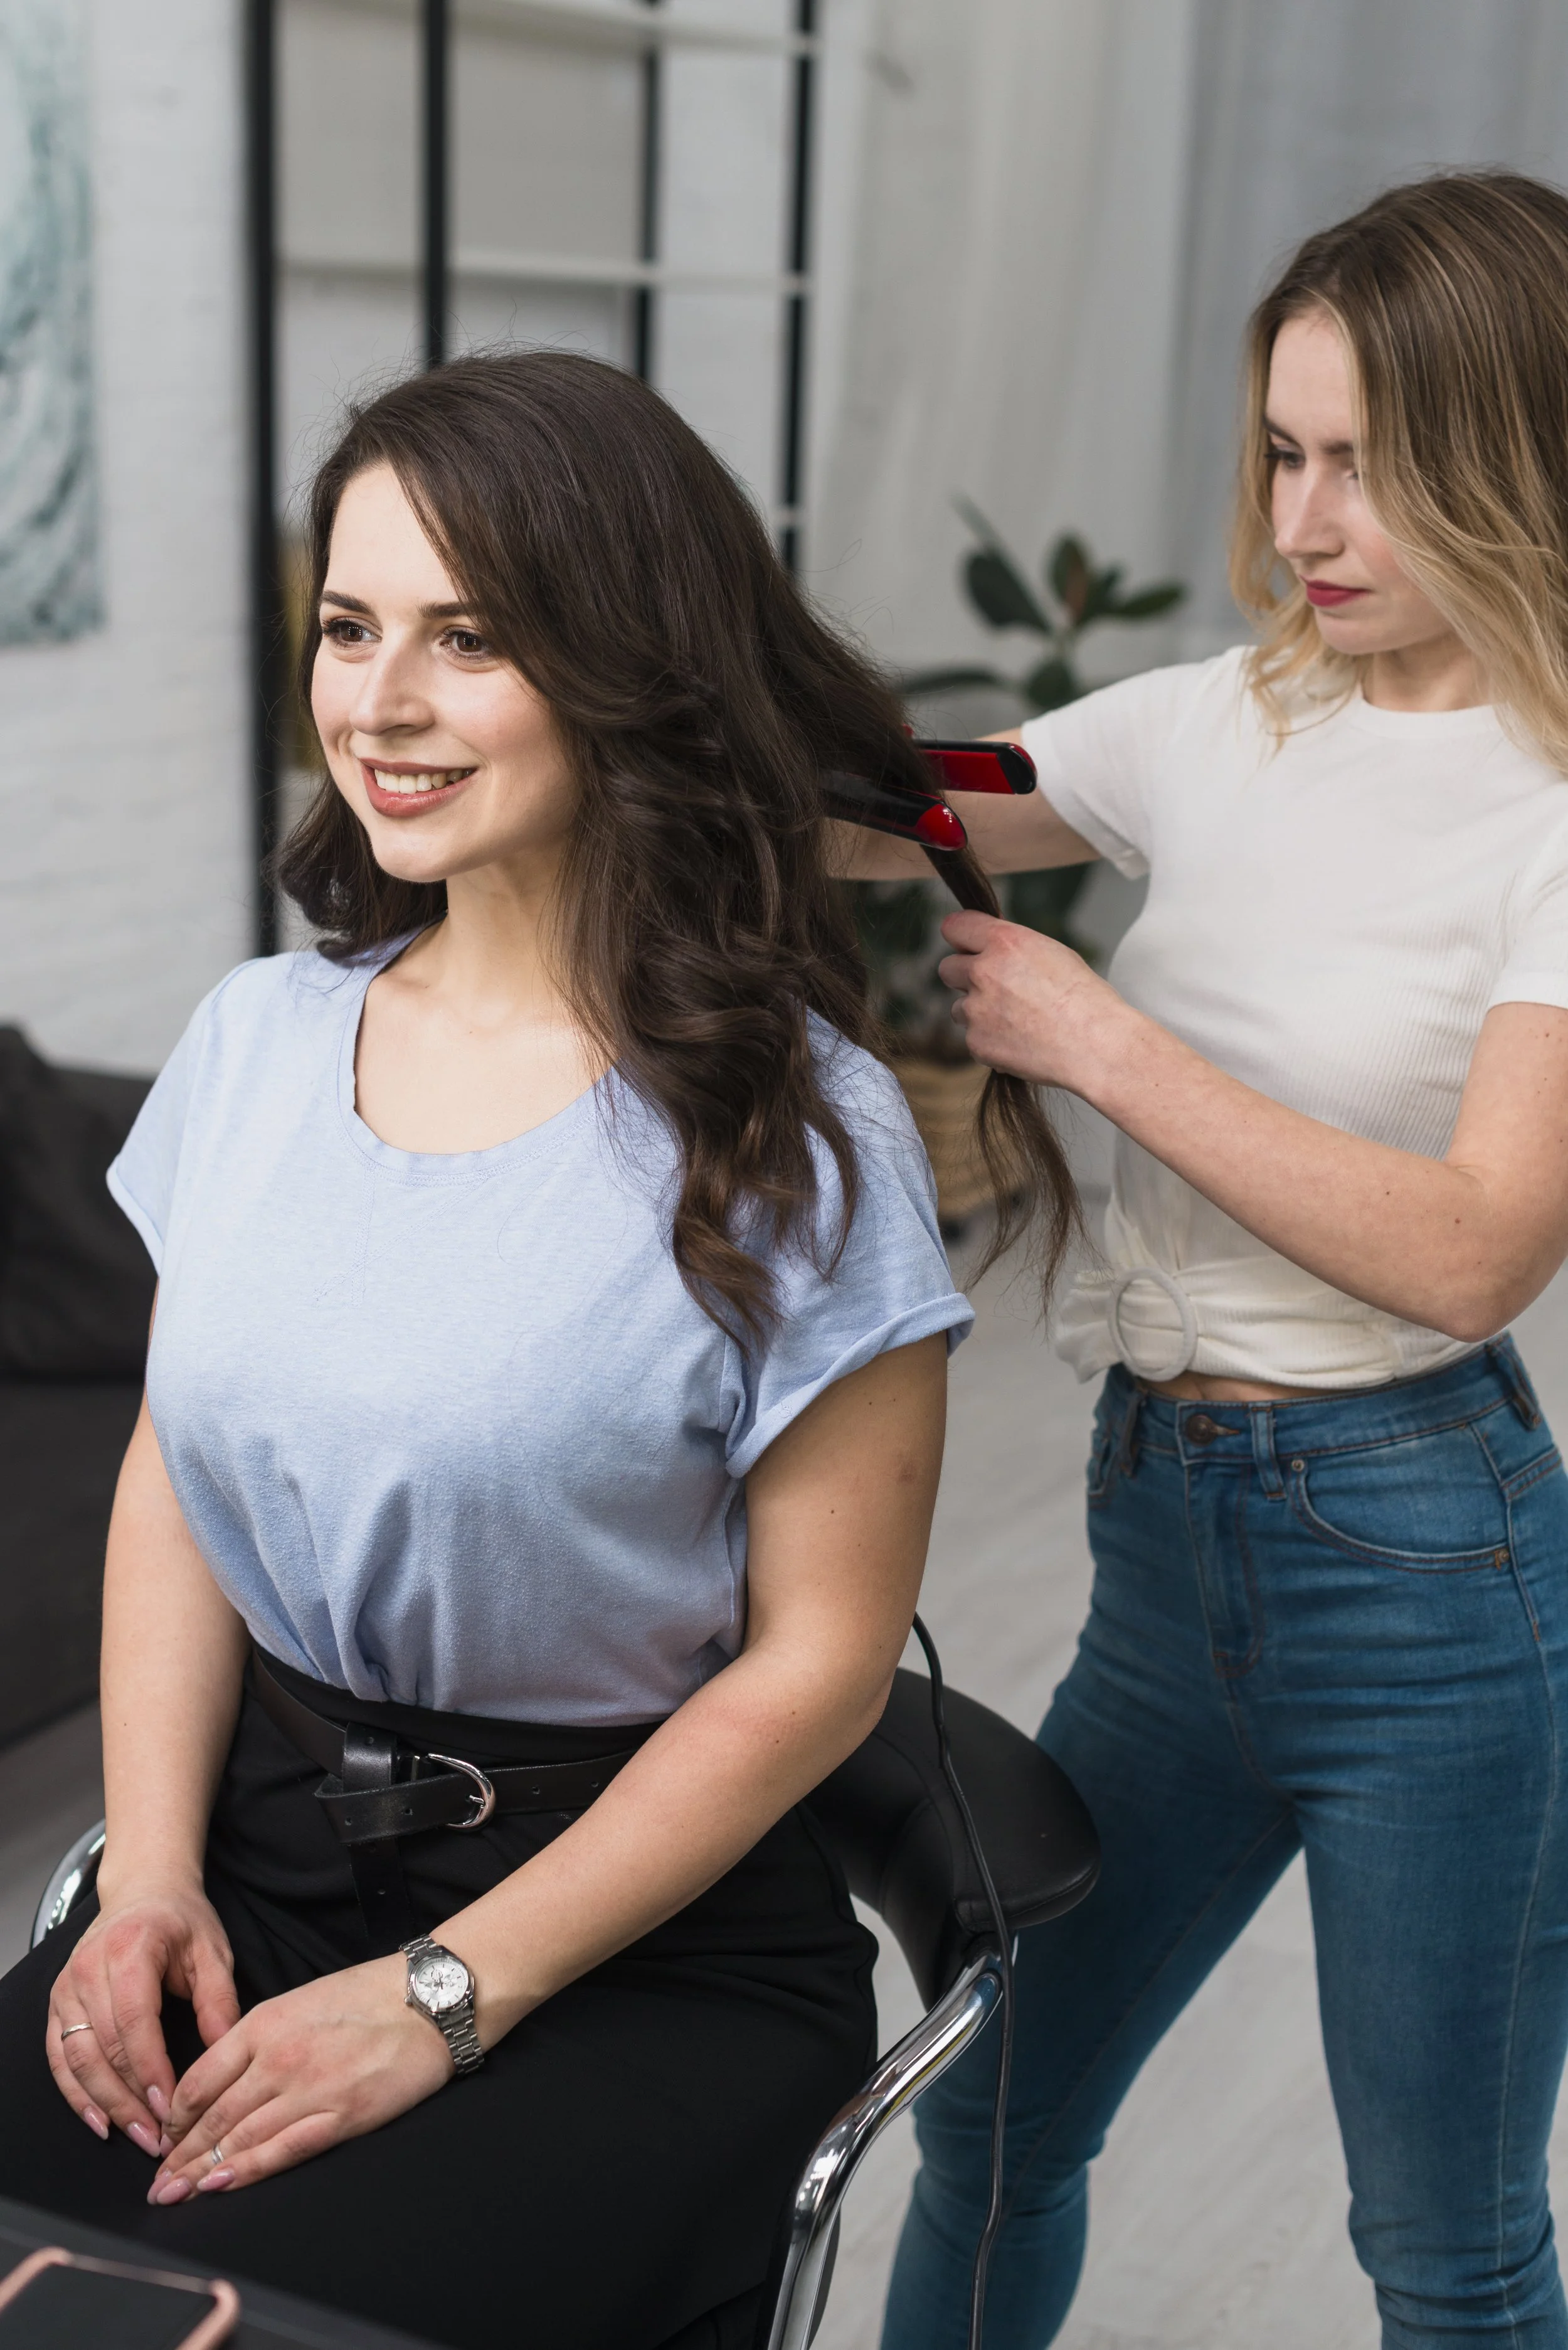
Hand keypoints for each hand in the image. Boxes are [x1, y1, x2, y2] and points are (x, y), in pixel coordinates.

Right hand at [48, 1880, 240, 2156]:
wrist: (144, 1889)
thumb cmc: (181, 1920)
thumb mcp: (213, 1951)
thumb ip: (219, 2000)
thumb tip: (225, 2052)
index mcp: (131, 1949)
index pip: (134, 2023)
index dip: (150, 2071)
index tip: (171, 2107)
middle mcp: (89, 1968)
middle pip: (104, 2048)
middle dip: (131, 2099)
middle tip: (158, 2137)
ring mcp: (67, 1986)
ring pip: (77, 2059)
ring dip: (105, 2104)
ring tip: (136, 2134)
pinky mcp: (57, 2003)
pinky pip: (59, 2057)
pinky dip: (76, 2093)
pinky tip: (99, 2120)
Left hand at [146, 1955, 453, 2203]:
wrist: (428, 1999)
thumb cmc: (368, 1995)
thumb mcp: (300, 2001)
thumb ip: (259, 2037)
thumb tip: (223, 2080)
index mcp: (265, 2023)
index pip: (201, 2079)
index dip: (176, 2116)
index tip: (163, 2139)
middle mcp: (278, 2057)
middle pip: (214, 2116)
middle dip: (179, 2156)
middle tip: (157, 2185)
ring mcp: (309, 2089)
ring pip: (240, 2138)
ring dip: (201, 2172)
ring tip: (176, 2195)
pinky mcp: (341, 2115)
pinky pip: (282, 2150)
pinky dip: (246, 2171)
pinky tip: (220, 2185)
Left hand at [937, 910, 1130, 1094]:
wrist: (1095, 1046)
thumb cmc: (1085, 1000)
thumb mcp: (1052, 953)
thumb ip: (1012, 949)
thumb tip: (992, 950)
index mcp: (1005, 942)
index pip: (954, 927)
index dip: (962, 937)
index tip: (968, 945)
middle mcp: (983, 972)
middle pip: (947, 968)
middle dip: (965, 976)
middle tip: (994, 988)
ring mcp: (976, 1010)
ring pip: (960, 1007)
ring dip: (979, 1012)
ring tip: (1018, 1020)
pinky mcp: (976, 1042)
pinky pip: (973, 1037)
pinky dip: (990, 1040)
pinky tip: (1021, 1041)